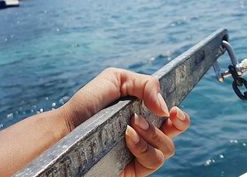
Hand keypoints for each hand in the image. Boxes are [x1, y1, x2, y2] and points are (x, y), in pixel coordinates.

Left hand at [61, 68, 190, 176]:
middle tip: (167, 116)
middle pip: (176, 133)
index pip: (172, 116)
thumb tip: (165, 108)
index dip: (180, 114)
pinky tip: (128, 137)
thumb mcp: (116, 80)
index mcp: (144, 112)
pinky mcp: (133, 169)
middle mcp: (145, 133)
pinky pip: (153, 162)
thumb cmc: (88, 103)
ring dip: (154, 134)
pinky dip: (144, 147)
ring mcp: (140, 152)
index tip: (174, 109)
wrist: (66, 127)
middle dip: (179, 123)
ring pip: (167, 148)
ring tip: (131, 124)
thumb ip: (146, 84)